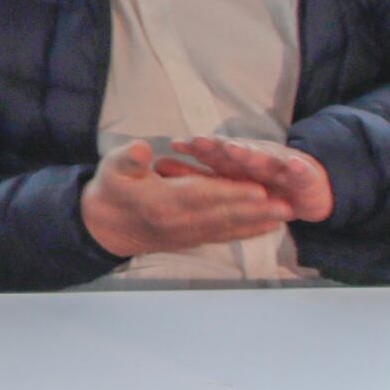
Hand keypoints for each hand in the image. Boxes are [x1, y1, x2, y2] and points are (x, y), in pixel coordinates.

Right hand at [81, 135, 332, 257]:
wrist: (102, 226)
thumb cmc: (110, 189)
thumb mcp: (112, 167)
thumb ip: (128, 159)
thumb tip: (142, 149)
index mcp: (161, 202)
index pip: (203, 195)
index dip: (232, 192)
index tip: (258, 187)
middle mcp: (178, 223)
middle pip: (223, 215)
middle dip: (257, 210)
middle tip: (287, 205)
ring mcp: (186, 235)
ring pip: (227, 228)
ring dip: (257, 223)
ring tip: (285, 216)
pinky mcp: (190, 241)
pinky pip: (222, 236)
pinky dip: (245, 232)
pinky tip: (265, 228)